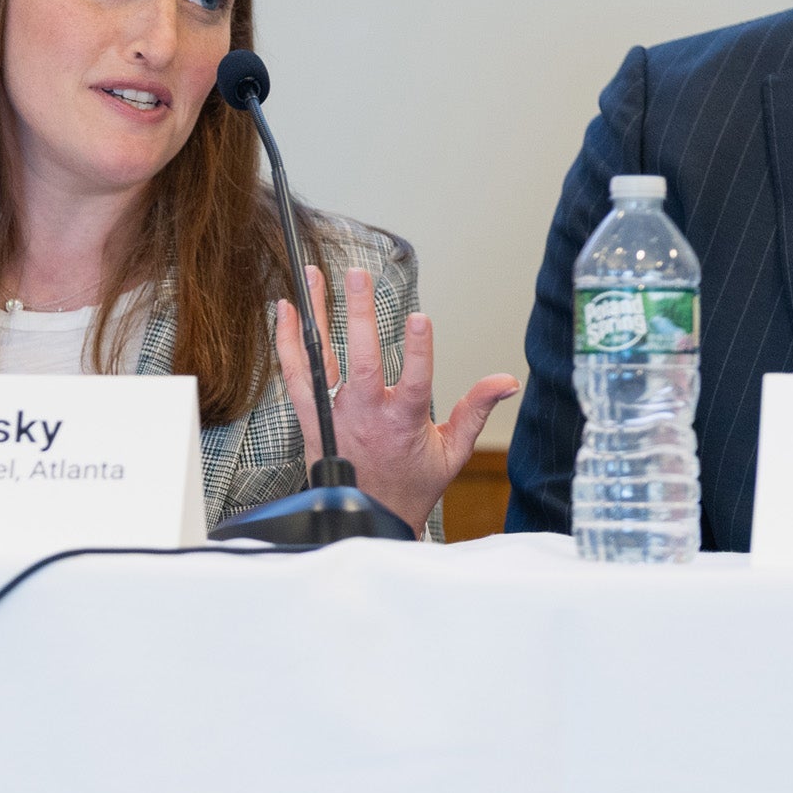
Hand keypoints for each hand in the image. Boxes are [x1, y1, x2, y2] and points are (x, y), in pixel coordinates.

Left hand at [274, 265, 520, 530]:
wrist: (365, 518)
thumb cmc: (409, 485)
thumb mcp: (452, 452)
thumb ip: (475, 410)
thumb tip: (506, 381)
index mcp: (402, 423)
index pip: (415, 381)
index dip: (418, 350)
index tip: (420, 317)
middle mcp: (364, 415)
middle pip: (361, 361)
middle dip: (359, 314)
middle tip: (357, 275)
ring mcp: (334, 414)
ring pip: (320, 361)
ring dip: (315, 316)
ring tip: (315, 277)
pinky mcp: (310, 416)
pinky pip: (294, 375)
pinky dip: (287, 341)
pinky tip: (286, 310)